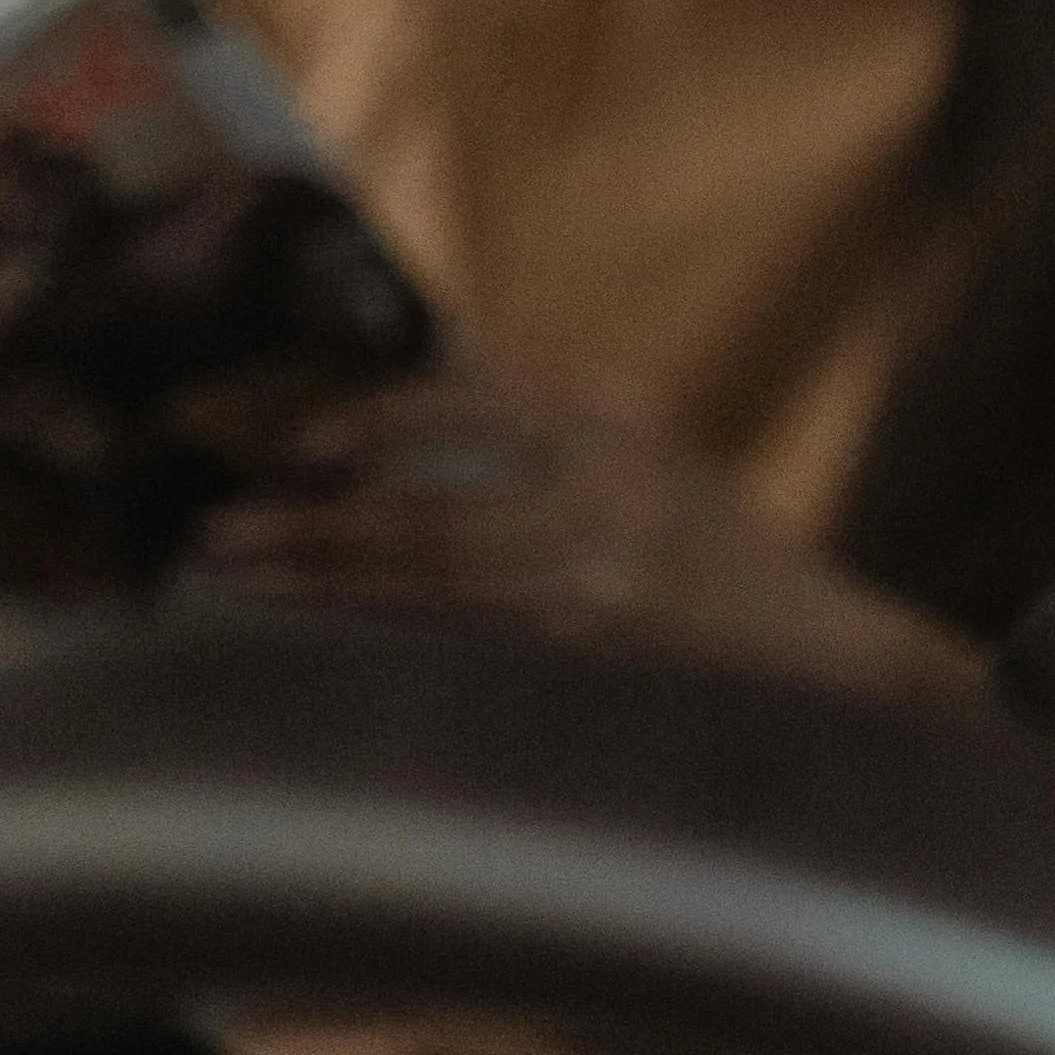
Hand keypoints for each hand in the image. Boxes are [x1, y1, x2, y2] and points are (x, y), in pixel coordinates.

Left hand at [196, 360, 982, 704]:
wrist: (831, 661)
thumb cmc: (729, 559)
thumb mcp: (652, 455)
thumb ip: (545, 423)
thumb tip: (415, 394)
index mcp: (616, 425)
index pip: (463, 401)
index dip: (363, 424)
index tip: (292, 450)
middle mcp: (605, 496)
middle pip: (423, 509)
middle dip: (311, 523)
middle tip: (223, 532)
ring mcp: (599, 586)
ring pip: (427, 583)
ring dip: (323, 583)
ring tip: (240, 580)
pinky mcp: (592, 660)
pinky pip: (458, 641)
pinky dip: (380, 632)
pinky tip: (321, 629)